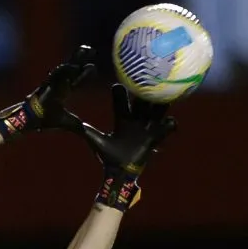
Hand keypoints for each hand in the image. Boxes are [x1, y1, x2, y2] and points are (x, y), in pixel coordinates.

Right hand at [0, 46, 95, 137]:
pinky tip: (74, 65)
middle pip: (71, 69)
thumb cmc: (45, 121)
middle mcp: (58, 85)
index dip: (85, 73)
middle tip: (90, 50)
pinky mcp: (45, 85)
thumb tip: (90, 133)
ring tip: (85, 50)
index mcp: (64, 92)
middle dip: (80, 59)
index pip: (77, 80)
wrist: (29, 121)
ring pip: (65, 68)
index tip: (93, 66)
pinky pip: (55, 76)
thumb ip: (78, 125)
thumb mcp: (67, 123)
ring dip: (75, 59)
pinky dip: (64, 71)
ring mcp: (51, 83)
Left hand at [68, 84, 176, 210]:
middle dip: (143, 92)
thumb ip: (88, 131)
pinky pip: (165, 129)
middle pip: (141, 103)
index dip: (119, 93)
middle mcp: (135, 121)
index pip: (121, 103)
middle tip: (145, 77)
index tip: (117, 83)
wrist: (119, 171)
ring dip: (160, 103)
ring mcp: (146, 128)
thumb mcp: (96, 141)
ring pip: (155, 111)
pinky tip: (171, 121)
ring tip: (165, 91)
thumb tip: (76, 123)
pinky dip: (169, 125)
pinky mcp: (154, 138)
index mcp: (122, 120)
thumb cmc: (107, 157)